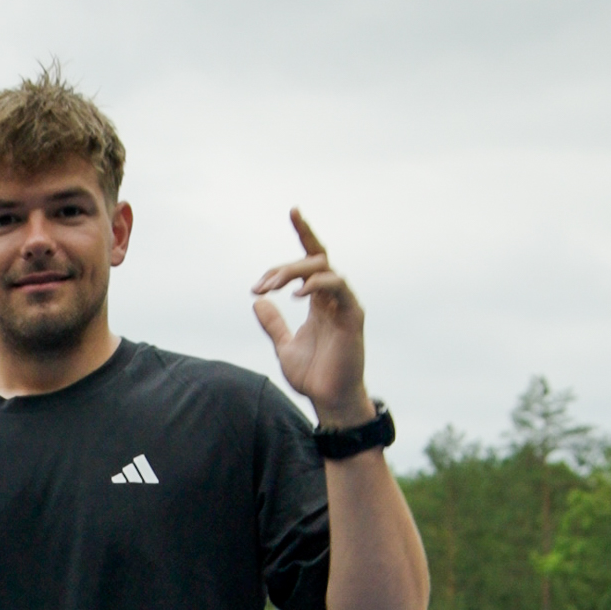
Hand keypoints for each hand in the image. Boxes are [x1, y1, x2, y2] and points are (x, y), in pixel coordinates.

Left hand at [252, 209, 371, 427]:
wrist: (329, 399)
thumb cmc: (313, 375)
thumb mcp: (284, 345)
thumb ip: (273, 324)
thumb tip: (257, 303)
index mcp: (318, 301)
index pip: (312, 258)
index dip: (304, 233)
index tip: (293, 210)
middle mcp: (333, 298)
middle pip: (312, 260)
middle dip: (282, 268)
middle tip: (258, 286)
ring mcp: (344, 304)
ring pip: (324, 268)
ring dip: (293, 272)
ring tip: (270, 288)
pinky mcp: (352, 315)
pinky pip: (338, 287)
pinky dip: (316, 284)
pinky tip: (295, 295)